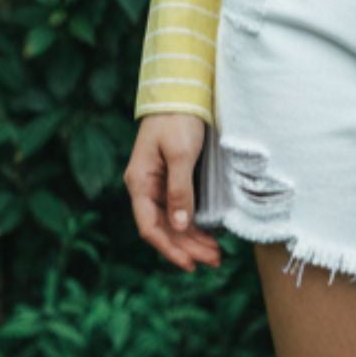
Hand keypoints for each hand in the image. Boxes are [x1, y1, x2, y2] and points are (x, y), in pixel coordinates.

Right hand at [124, 114, 223, 270]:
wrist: (180, 92)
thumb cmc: (177, 120)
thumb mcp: (182, 154)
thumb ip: (180, 190)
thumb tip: (180, 225)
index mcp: (140, 182)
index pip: (150, 226)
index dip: (170, 248)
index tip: (190, 264)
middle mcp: (144, 187)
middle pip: (163, 228)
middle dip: (187, 247)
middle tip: (214, 261)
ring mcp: (156, 184)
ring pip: (172, 222)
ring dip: (192, 240)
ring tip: (215, 255)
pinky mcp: (170, 179)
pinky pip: (178, 210)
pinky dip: (192, 225)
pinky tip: (207, 235)